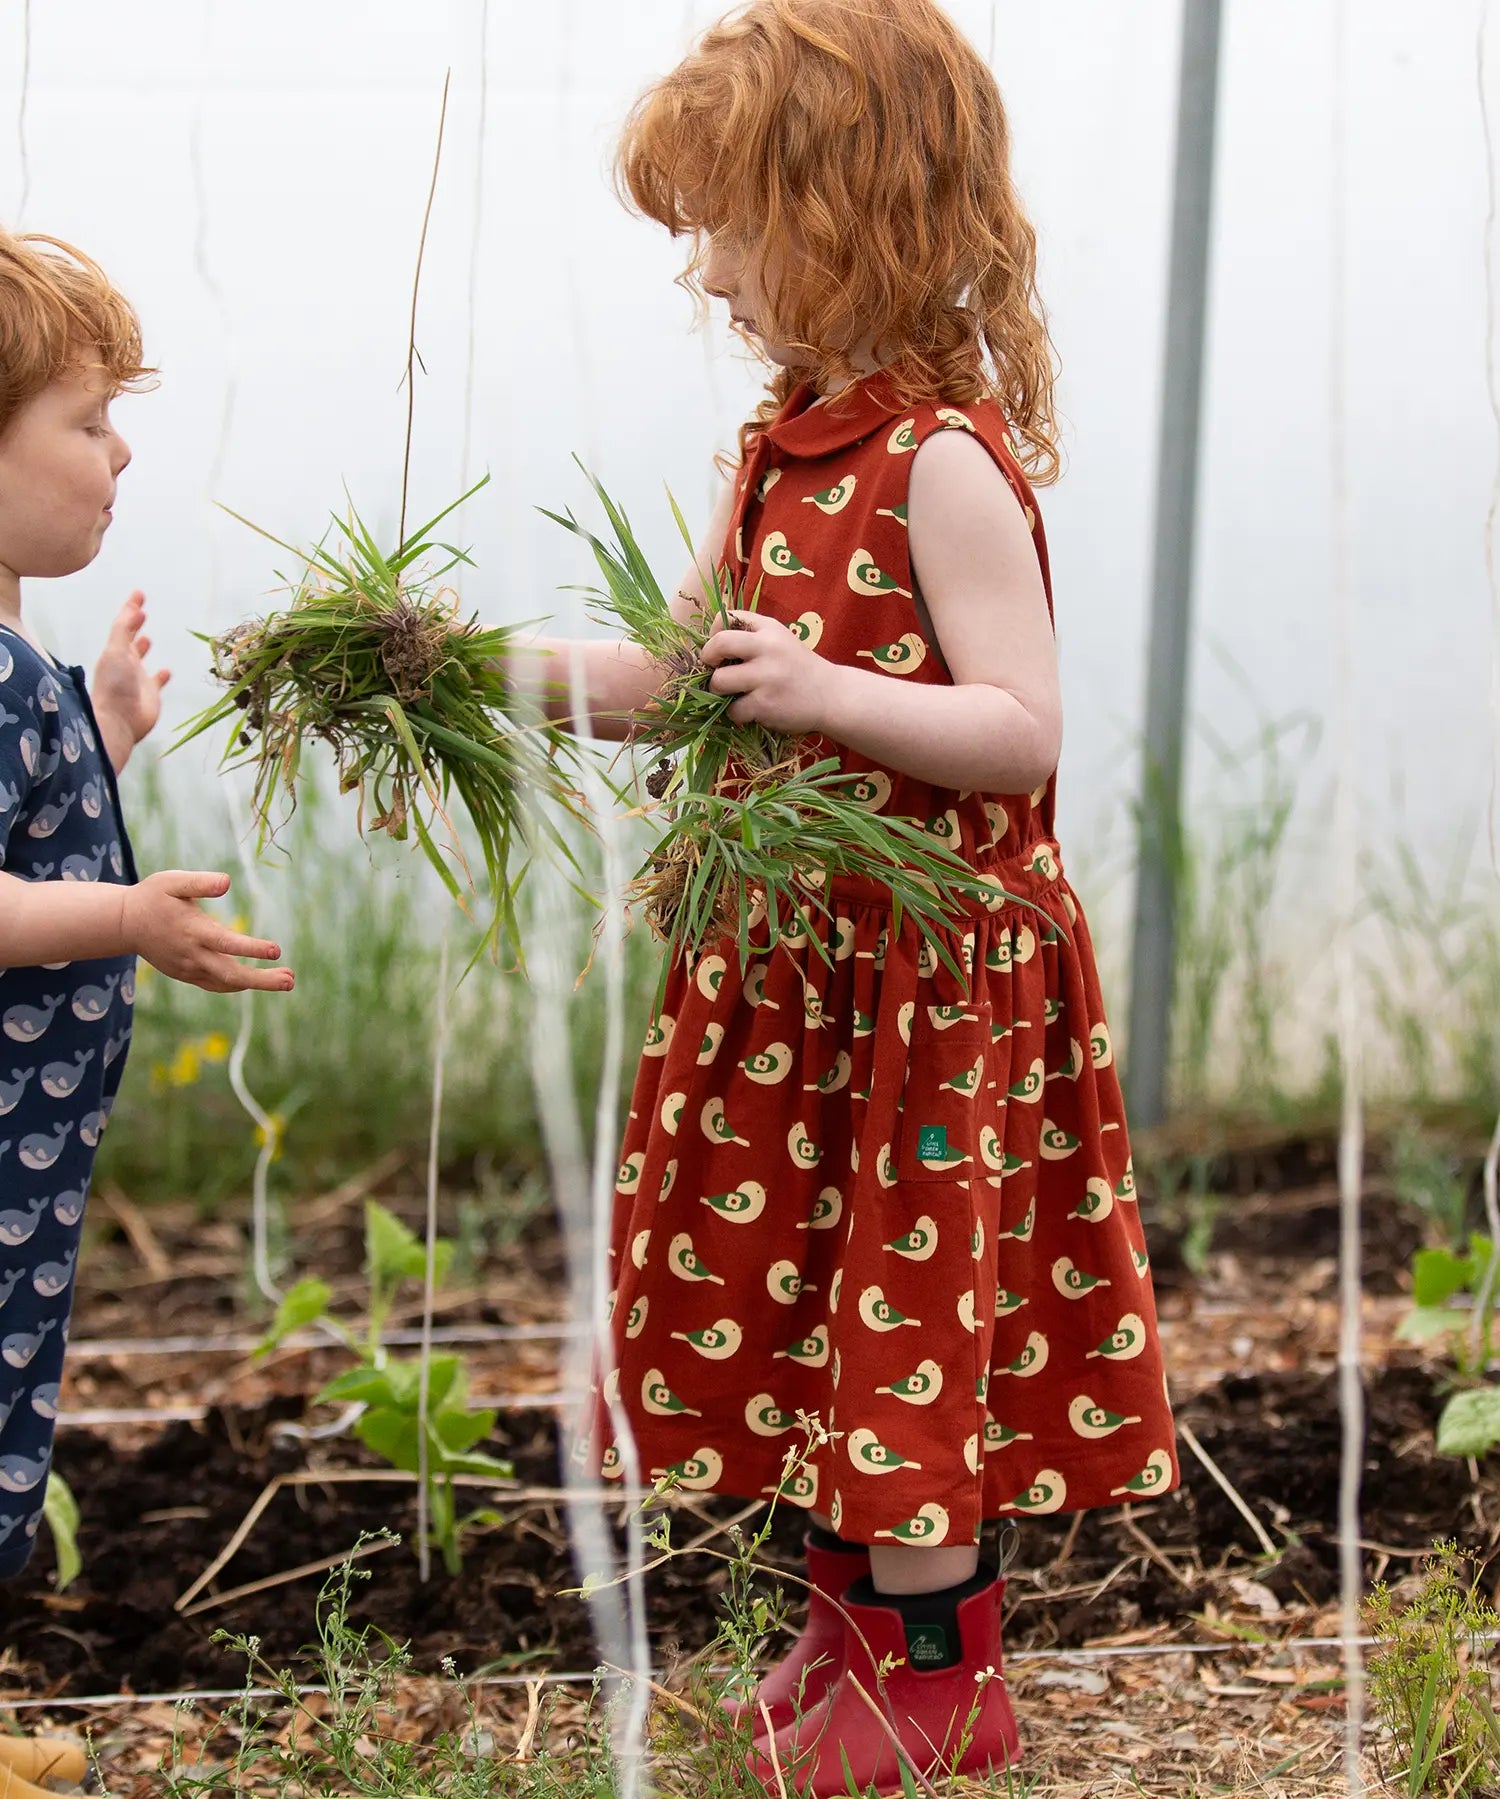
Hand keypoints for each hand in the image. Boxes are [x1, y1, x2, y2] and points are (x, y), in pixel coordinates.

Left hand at [92, 591, 169, 771]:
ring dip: (142, 647)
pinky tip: (166, 671)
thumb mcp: (116, 652)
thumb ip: (123, 631)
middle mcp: (124, 663)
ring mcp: (137, 679)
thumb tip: (133, 609)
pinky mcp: (150, 694)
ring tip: (146, 637)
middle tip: (141, 610)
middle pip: (129, 639)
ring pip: (139, 659)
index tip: (138, 594)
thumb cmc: (115, 685)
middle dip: (133, 624)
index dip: (129, 609)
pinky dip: (161, 675)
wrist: (120, 720)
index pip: (122, 625)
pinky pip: (156, 681)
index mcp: (114, 652)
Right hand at [122, 871, 294, 993]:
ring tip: (287, 980)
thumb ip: (200, 882)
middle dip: (262, 979)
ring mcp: (188, 969)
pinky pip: (216, 985)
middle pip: (231, 974)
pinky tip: (256, 981)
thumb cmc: (152, 896)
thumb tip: (226, 881)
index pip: (227, 943)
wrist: (125, 923)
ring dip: (256, 984)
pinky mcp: (186, 975)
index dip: (252, 948)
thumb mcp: (172, 881)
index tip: (277, 951)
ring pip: (226, 983)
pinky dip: (237, 985)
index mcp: (192, 931)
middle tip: (291, 980)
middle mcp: (192, 955)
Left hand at [700, 610, 839, 734]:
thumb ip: (751, 634)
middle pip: (718, 644)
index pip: (726, 618)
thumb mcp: (780, 639)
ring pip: (719, 681)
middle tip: (715, 670)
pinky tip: (752, 710)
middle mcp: (768, 648)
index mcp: (769, 629)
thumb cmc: (799, 668)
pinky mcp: (765, 704)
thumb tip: (711, 642)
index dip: (713, 634)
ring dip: (720, 691)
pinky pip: (733, 710)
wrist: (832, 696)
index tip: (719, 649)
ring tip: (735, 694)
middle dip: (707, 659)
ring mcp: (766, 677)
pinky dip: (738, 713)